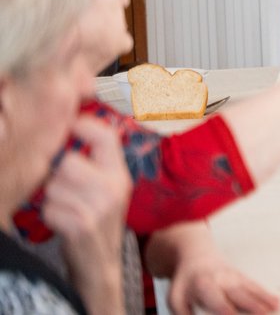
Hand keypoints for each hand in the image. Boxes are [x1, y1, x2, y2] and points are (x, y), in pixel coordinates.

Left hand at [43, 117, 131, 313]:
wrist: (100, 264)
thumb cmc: (96, 219)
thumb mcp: (107, 187)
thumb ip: (96, 159)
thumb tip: (76, 124)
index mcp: (120, 174)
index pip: (106, 136)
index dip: (84, 125)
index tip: (72, 127)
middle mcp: (115, 187)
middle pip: (69, 162)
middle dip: (58, 176)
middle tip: (68, 190)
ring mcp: (101, 207)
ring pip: (54, 185)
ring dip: (52, 198)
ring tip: (66, 208)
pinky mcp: (83, 226)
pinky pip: (49, 208)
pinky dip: (50, 216)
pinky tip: (63, 223)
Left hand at [169, 252, 279, 314]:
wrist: (196, 257)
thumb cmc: (187, 282)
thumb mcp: (176, 299)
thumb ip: (184, 313)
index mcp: (203, 285)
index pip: (217, 300)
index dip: (226, 310)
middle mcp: (221, 280)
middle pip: (238, 294)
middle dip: (251, 305)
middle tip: (262, 313)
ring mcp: (233, 278)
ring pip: (249, 288)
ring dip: (263, 299)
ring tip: (274, 307)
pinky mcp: (242, 278)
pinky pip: (255, 286)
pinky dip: (266, 294)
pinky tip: (275, 302)